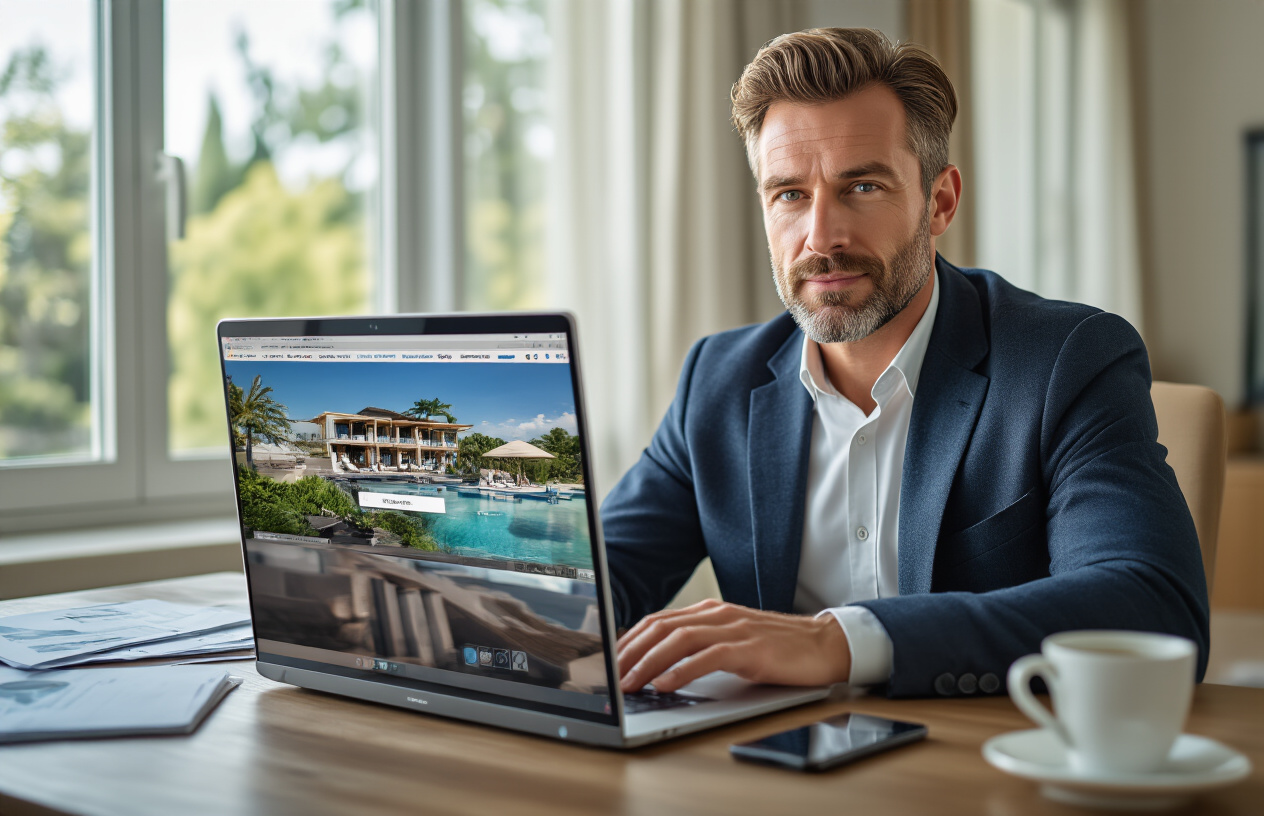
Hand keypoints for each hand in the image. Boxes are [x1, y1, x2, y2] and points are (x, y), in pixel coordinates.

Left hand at [616, 599, 851, 692]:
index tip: (611, 660)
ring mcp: (734, 629)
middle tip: (611, 676)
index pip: (658, 621)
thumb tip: (663, 667)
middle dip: (630, 652)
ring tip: (630, 683)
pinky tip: (665, 685)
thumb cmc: (779, 648)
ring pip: (678, 640)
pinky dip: (681, 671)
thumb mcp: (733, 641)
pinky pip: (707, 657)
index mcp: (711, 611)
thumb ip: (703, 646)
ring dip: (648, 663)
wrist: (824, 645)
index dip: (630, 640)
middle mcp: (718, 614)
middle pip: (661, 628)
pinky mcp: (750, 648)